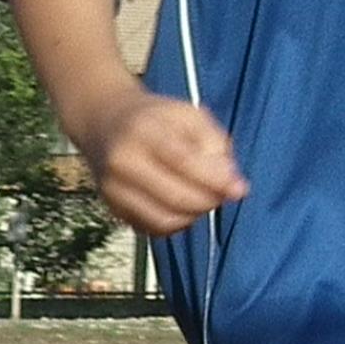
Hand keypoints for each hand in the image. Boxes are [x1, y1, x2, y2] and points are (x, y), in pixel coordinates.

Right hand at [82, 87, 245, 236]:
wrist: (104, 122)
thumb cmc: (155, 119)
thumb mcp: (188, 114)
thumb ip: (214, 143)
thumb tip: (232, 183)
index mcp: (142, 130)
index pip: (183, 162)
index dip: (216, 180)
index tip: (240, 189)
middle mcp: (122, 161)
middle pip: (175, 197)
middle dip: (209, 200)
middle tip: (223, 193)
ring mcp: (113, 189)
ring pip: (164, 220)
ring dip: (194, 216)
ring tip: (204, 199)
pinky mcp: (112, 209)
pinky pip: (153, 229)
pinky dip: (176, 224)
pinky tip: (184, 208)